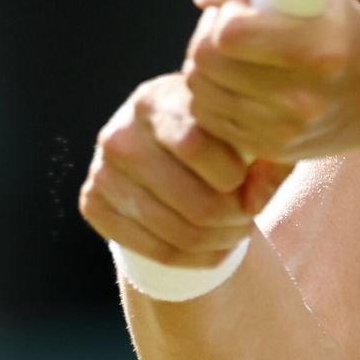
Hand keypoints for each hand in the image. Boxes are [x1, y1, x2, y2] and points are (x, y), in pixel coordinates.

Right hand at [79, 73, 292, 266]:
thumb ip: (266, 159)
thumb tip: (253, 201)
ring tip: (237, 230)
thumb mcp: (241, 132)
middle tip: (249, 215)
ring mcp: (101, 172)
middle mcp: (120, 134)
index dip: (233, 175)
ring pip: (178, 232)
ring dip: (221, 241)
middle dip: (235, 218)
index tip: (245, 178)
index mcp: (156, 100)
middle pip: (193, 201)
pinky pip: (158, 252)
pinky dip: (197, 259)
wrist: (160, 149)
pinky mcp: (93, 205)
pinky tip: (213, 245)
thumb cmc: (212, 136)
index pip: (195, 144)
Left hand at [184, 0, 359, 161]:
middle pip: (205, 60)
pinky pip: (205, 116)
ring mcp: (285, 130)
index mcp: (315, 48)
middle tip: (238, 28)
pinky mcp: (270, 149)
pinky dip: (214, 94)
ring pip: (198, 89)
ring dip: (209, 66)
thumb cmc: (334, 20)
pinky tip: (242, 82)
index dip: (228, 12)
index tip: (249, 7)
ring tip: (242, 54)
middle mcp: (301, 97)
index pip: (228, 33)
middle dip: (211, 36)